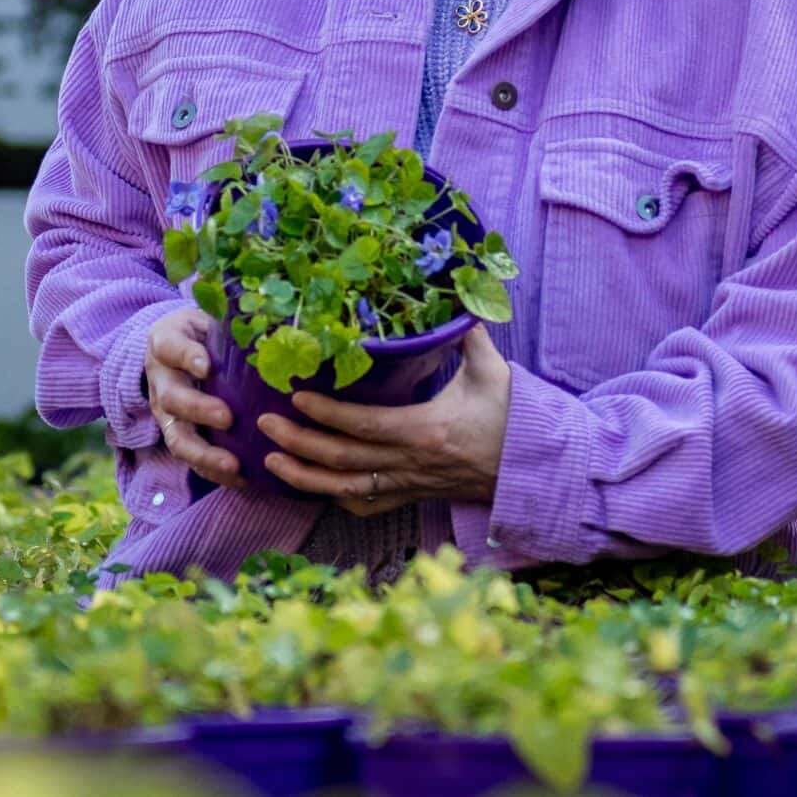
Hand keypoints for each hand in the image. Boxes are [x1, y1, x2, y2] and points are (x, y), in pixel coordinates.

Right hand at [142, 306, 242, 488]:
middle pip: (171, 399)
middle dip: (198, 410)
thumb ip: (230, 324)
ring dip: (204, 454)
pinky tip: (242, 478)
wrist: (176, 349)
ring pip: (177, 438)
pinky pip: (192, 459)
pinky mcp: (179, 435)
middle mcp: (161, 380)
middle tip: (227, 417)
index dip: (186, 356)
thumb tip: (281, 328)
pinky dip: (214, 471)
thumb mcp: (208, 317)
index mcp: (166, 344)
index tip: (205, 364)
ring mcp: (166, 413)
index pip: (170, 347)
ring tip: (232, 465)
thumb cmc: (202, 332)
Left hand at [260, 324, 511, 516]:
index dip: (326, 415)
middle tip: (263, 424)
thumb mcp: (491, 370)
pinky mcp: (412, 496)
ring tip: (270, 459)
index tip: (295, 398)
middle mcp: (409, 463)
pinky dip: (336, 497)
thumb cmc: (511, 417)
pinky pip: (367, 504)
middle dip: (299, 443)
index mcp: (424, 429)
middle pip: (343, 460)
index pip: (364, 425)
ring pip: (346, 489)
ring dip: (305, 477)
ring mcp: (408, 484)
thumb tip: (455, 293)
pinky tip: (313, 485)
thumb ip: (467, 334)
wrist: (532, 467)